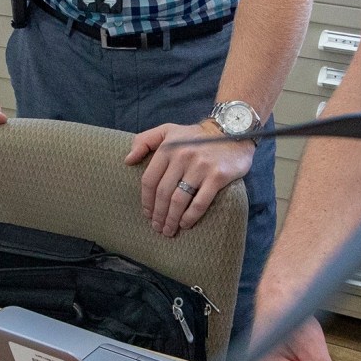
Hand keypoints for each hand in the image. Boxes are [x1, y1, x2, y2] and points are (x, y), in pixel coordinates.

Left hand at [126, 121, 254, 236]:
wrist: (233, 130)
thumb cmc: (197, 135)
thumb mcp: (168, 131)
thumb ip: (144, 141)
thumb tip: (127, 160)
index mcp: (168, 148)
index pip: (150, 180)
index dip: (146, 201)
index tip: (147, 214)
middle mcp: (182, 156)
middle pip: (163, 193)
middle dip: (158, 214)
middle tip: (157, 227)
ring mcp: (200, 167)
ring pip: (179, 200)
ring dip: (171, 219)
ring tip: (169, 230)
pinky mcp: (217, 176)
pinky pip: (200, 202)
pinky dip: (190, 217)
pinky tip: (185, 224)